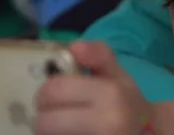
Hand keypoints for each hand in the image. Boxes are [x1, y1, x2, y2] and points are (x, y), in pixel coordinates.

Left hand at [35, 42, 151, 134]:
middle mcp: (106, 123)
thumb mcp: (119, 76)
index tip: (56, 98)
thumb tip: (74, 47)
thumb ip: (98, 55)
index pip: (53, 91)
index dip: (47, 94)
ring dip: (50, 133)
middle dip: (45, 118)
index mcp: (111, 95)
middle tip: (57, 117)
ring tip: (66, 128)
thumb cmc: (128, 106)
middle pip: (44, 122)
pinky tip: (74, 134)